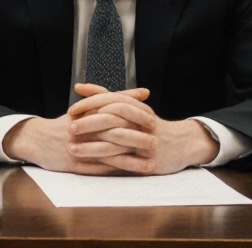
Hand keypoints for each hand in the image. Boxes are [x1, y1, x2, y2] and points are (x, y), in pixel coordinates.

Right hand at [1, 85, 153, 174]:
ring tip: (150, 164)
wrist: (38, 139)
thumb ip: (117, 98)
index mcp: (88, 113)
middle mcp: (84, 129)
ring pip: (110, 154)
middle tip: (156, 143)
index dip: (135, 116)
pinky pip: (99, 169)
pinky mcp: (75, 164)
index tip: (154, 120)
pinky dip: (116, 172)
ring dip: (132, 160)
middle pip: (114, 133)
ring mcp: (80, 147)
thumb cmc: (68, 123)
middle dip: (137, 139)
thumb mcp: (89, 107)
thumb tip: (145, 92)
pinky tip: (131, 175)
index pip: (115, 111)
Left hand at [67, 83, 218, 174]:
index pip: (109, 100)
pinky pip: (123, 160)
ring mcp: (144, 140)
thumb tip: (79, 87)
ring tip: (72, 149)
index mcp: (135, 106)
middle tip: (69, 128)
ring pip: (114, 141)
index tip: (71, 111)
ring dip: (91, 146)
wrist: (181, 144)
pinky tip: (90, 164)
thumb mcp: (132, 107)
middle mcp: (140, 121)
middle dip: (88, 123)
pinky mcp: (146, 159)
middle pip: (111, 118)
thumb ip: (106, 96)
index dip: (89, 104)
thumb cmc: (150, 125)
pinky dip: (105, 161)